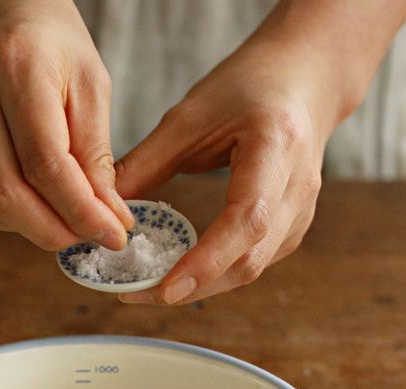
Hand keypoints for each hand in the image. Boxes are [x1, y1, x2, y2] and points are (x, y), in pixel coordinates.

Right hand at [0, 0, 132, 250]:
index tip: (114, 235)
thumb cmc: (48, 41)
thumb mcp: (89, 83)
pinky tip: (30, 202)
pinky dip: (4, 214)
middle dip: (53, 230)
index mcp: (16, 68)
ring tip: (61, 219)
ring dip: (29, 228)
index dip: (82, 211)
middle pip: (5, 193)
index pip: (46, 164)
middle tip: (87, 237)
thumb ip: (96, 153)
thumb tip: (108, 217)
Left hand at [115, 37, 331, 304]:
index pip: (247, 219)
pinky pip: (252, 263)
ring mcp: (301, 213)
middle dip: (192, 286)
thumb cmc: (248, 86)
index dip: (208, 260)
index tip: (166, 288)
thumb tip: (100, 208)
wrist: (305, 77)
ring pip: (250, 270)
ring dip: (200, 287)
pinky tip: (179, 273)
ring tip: (148, 288)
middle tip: (136, 294)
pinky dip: (213, 274)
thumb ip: (145, 162)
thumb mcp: (190, 114)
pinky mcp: (292, 228)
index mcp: (276, 148)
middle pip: (249, 259)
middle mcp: (298, 188)